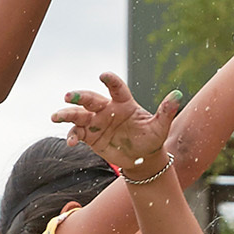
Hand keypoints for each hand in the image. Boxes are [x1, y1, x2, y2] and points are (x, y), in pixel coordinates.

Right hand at [59, 73, 177, 176]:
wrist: (141, 158)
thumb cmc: (151, 139)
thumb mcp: (160, 127)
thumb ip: (166, 111)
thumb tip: (178, 94)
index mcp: (124, 102)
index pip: (116, 88)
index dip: (110, 80)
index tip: (103, 76)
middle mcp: (107, 109)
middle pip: (91, 99)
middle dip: (79, 96)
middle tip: (69, 95)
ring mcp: (96, 122)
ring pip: (78, 114)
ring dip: (66, 114)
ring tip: (55, 116)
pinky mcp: (89, 135)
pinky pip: (77, 133)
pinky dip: (72, 136)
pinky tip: (70, 143)